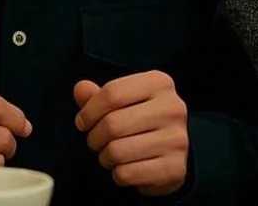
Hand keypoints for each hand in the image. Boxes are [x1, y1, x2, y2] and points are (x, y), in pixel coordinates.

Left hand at [74, 71, 188, 196]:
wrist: (170, 155)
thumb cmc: (140, 123)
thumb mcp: (121, 102)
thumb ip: (98, 95)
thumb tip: (81, 88)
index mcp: (159, 83)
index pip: (112, 93)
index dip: (89, 111)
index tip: (83, 122)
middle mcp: (172, 108)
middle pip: (112, 124)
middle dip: (94, 137)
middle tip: (97, 142)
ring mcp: (176, 139)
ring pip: (117, 151)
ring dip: (105, 157)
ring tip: (112, 155)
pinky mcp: (174, 168)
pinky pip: (127, 174)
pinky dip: (118, 174)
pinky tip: (127, 167)